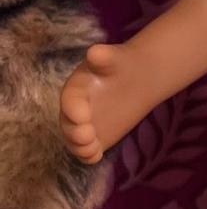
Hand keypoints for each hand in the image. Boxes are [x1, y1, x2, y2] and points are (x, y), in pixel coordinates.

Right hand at [59, 43, 146, 165]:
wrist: (136, 79)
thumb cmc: (121, 66)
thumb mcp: (114, 59)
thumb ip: (104, 57)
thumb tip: (95, 52)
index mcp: (75, 89)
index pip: (70, 101)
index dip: (73, 109)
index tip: (83, 115)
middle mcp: (73, 110)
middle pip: (69, 124)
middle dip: (75, 131)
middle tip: (87, 135)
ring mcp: (83, 125)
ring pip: (75, 140)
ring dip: (81, 147)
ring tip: (92, 149)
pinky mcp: (94, 138)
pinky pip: (88, 149)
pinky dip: (89, 155)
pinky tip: (96, 157)